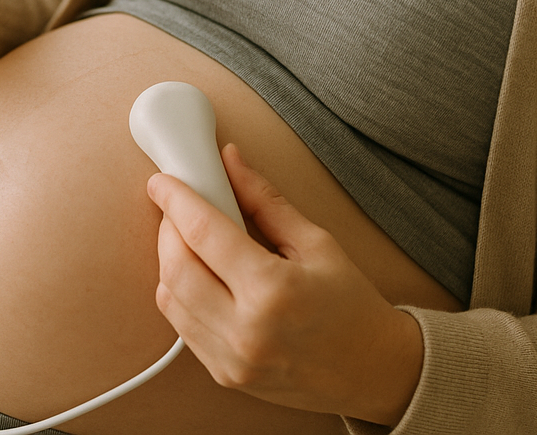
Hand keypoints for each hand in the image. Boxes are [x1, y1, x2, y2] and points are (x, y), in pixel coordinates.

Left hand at [147, 144, 423, 426]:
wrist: (374, 369)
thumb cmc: (350, 302)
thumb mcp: (315, 241)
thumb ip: (264, 199)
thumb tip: (229, 160)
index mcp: (273, 289)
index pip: (204, 232)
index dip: (176, 199)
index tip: (162, 181)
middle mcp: (246, 329)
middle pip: (176, 266)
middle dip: (167, 227)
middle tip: (175, 205)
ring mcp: (232, 360)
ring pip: (170, 299)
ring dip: (169, 260)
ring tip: (186, 237)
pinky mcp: (225, 375)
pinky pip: (182, 326)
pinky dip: (179, 293)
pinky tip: (197, 273)